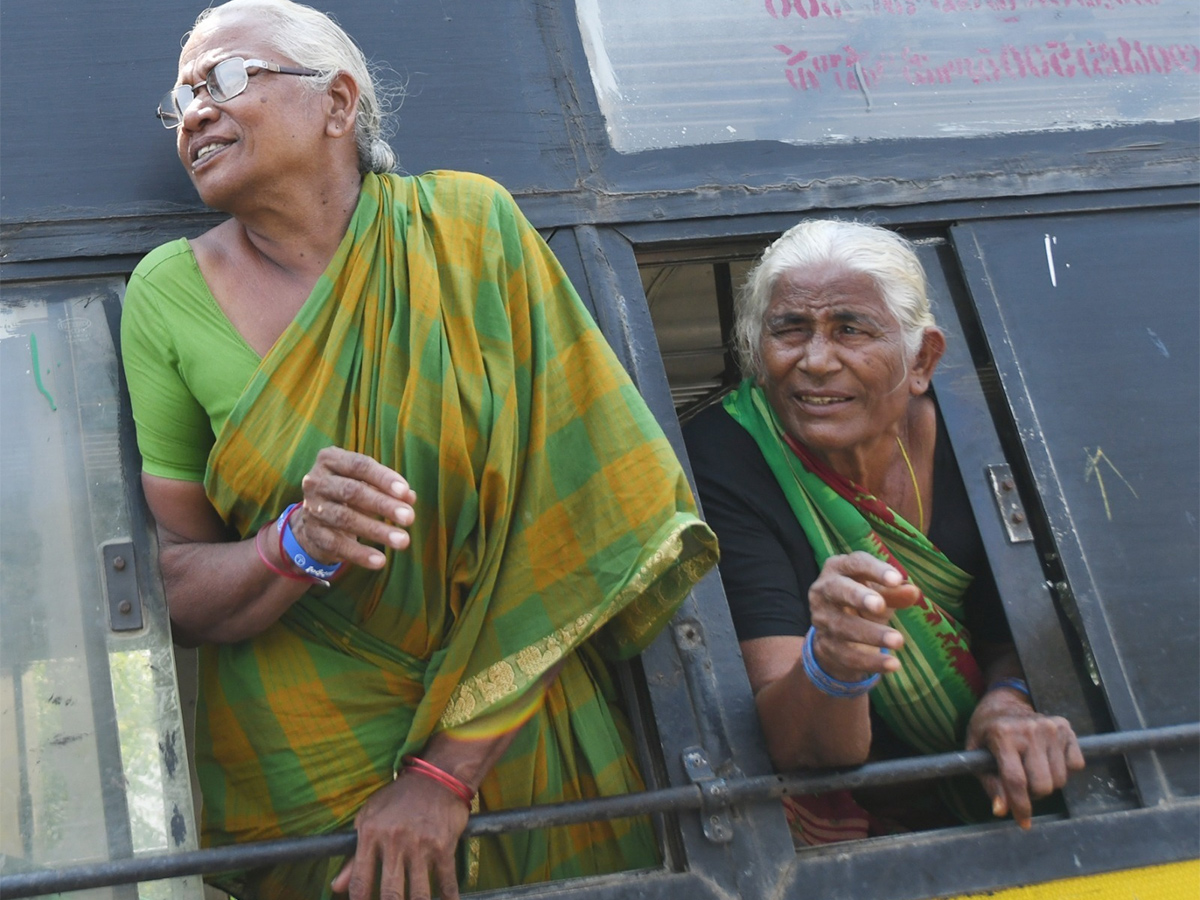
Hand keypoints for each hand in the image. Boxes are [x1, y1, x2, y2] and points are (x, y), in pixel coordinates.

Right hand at [291, 447, 416, 569]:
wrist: (317, 518)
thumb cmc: (350, 493)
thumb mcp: (369, 484)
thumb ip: (390, 488)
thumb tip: (410, 497)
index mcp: (330, 460)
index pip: (359, 465)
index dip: (383, 478)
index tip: (405, 492)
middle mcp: (316, 481)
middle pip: (352, 491)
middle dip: (383, 505)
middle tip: (409, 518)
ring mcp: (312, 508)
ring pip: (345, 519)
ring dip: (377, 531)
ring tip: (403, 541)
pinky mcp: (313, 533)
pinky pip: (337, 544)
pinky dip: (360, 554)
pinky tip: (381, 560)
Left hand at [331, 772, 468, 899]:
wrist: (435, 778)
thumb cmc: (398, 799)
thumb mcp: (369, 817)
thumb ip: (353, 856)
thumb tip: (336, 887)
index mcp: (371, 833)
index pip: (360, 880)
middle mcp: (395, 841)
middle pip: (390, 893)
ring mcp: (421, 845)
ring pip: (419, 893)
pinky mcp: (444, 845)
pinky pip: (446, 881)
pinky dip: (448, 897)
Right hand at [807, 551, 920, 681]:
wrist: (838, 635)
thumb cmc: (863, 602)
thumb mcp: (880, 594)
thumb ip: (895, 592)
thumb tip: (914, 592)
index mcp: (838, 569)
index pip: (855, 564)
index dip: (874, 570)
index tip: (896, 579)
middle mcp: (823, 590)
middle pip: (838, 590)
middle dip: (858, 597)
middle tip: (880, 606)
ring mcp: (821, 619)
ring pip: (843, 626)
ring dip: (871, 634)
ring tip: (898, 641)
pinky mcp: (825, 645)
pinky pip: (847, 655)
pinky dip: (870, 661)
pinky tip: (892, 664)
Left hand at [965, 689, 1083, 828]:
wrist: (1005, 701)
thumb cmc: (987, 730)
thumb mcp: (976, 752)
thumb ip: (989, 783)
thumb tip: (1002, 811)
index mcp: (1003, 735)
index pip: (1016, 781)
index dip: (1020, 807)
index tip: (1023, 823)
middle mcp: (1029, 730)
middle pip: (1043, 785)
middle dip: (1033, 794)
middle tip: (1023, 785)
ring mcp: (1051, 727)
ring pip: (1060, 779)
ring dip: (1047, 783)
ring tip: (1033, 770)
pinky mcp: (1066, 728)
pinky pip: (1076, 765)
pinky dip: (1064, 770)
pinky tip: (1047, 759)